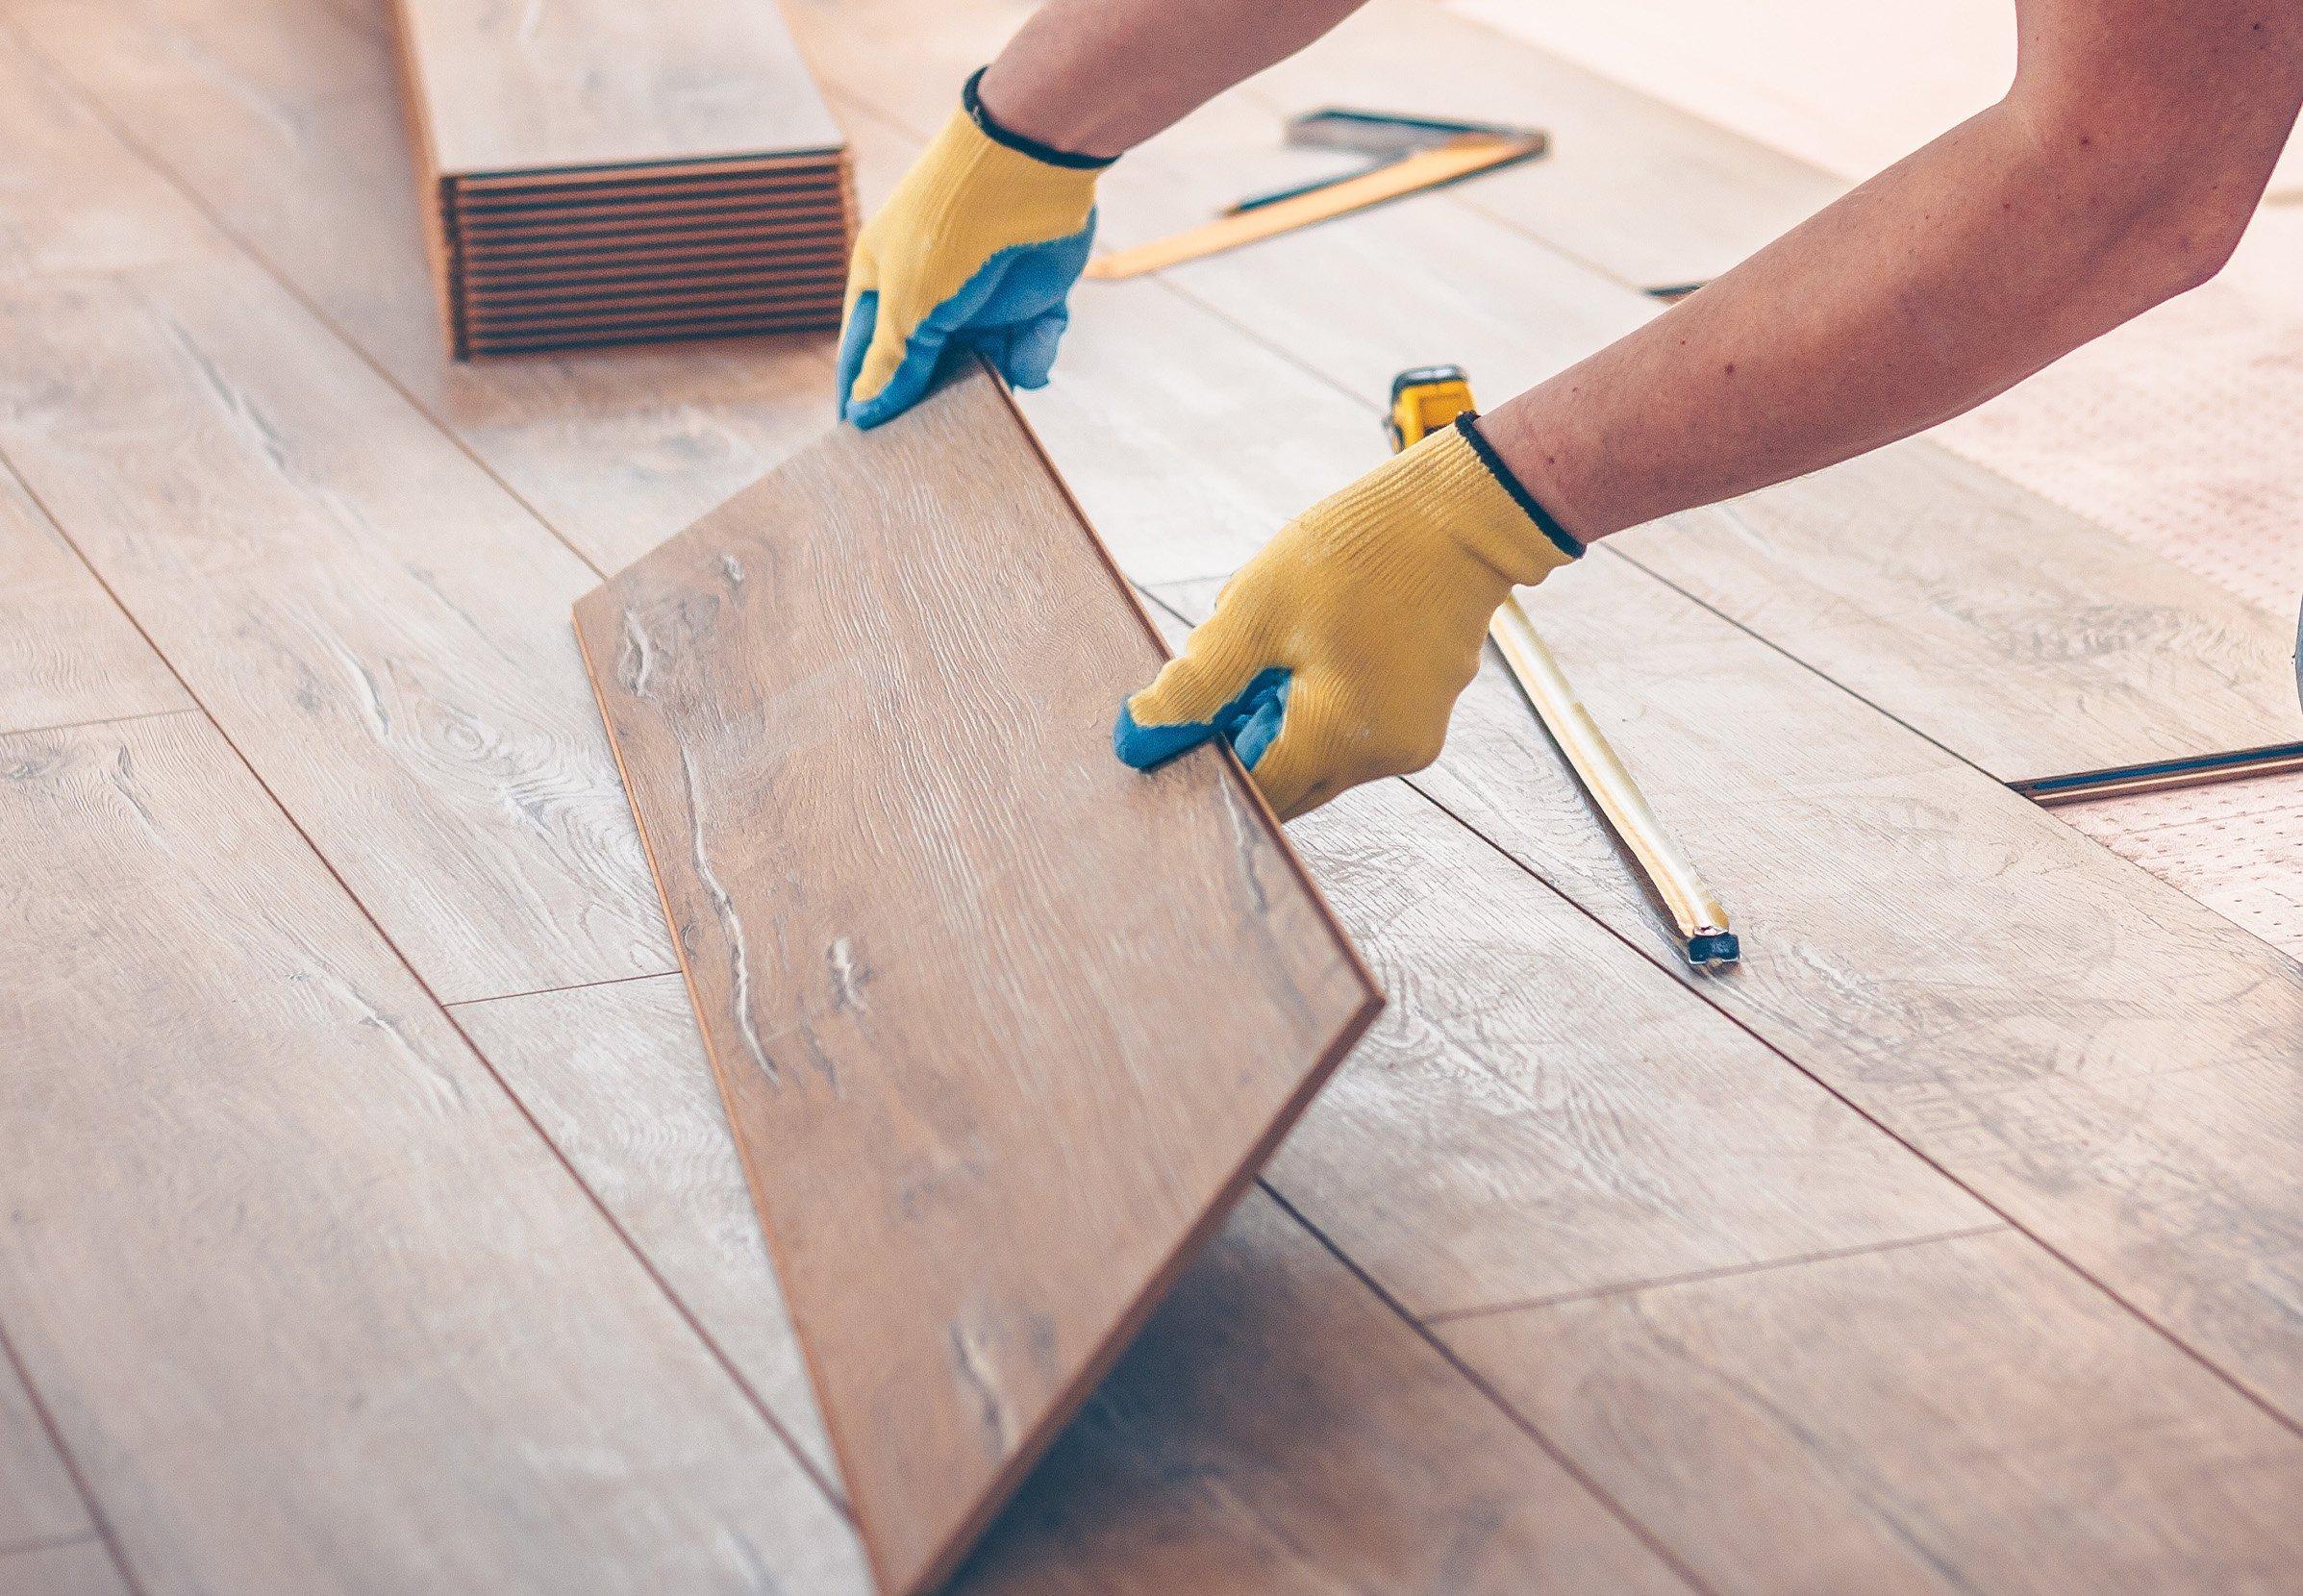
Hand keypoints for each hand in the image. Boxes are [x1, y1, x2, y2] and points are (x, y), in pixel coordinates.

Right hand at [836, 70, 1109, 428]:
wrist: (1030, 167)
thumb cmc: (948, 228)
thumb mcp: (908, 307)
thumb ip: (891, 364)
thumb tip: (861, 417)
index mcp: (882, 284)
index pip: (863, 355)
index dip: (863, 397)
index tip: (864, 446)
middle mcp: (931, 293)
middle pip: (927, 368)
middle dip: (936, 401)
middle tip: (941, 444)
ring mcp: (983, 296)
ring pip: (983, 364)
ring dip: (990, 383)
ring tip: (993, 400)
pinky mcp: (1033, 298)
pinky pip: (1029, 347)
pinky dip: (1032, 357)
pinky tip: (1031, 362)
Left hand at [1114, 419, 1580, 818]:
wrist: (1464, 510)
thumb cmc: (1362, 551)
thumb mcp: (1258, 609)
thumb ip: (1197, 682)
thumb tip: (1140, 735)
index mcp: (1338, 740)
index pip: (1252, 793)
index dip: (1211, 757)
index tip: (1192, 712)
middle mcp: (1383, 758)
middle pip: (1287, 779)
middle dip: (1249, 732)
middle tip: (1243, 661)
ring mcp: (1412, 740)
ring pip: (1319, 751)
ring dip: (1286, 710)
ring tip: (1291, 635)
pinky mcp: (1425, 714)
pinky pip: (1354, 727)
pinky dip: (1325, 697)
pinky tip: (1327, 636)